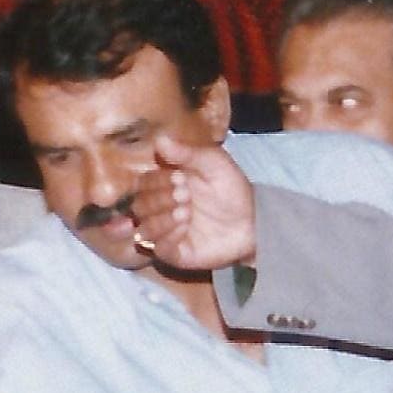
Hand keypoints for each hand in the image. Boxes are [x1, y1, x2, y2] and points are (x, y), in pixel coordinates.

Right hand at [125, 132, 257, 270]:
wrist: (253, 220)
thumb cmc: (232, 190)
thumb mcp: (214, 164)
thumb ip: (187, 153)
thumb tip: (159, 139)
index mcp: (166, 186)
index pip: (143, 183)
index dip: (157, 181)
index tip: (181, 178)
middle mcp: (162, 210)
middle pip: (139, 206)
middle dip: (161, 199)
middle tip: (186, 196)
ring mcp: (166, 233)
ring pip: (143, 228)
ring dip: (162, 219)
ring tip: (186, 213)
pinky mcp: (174, 253)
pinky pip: (157, 248)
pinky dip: (168, 236)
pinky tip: (185, 228)